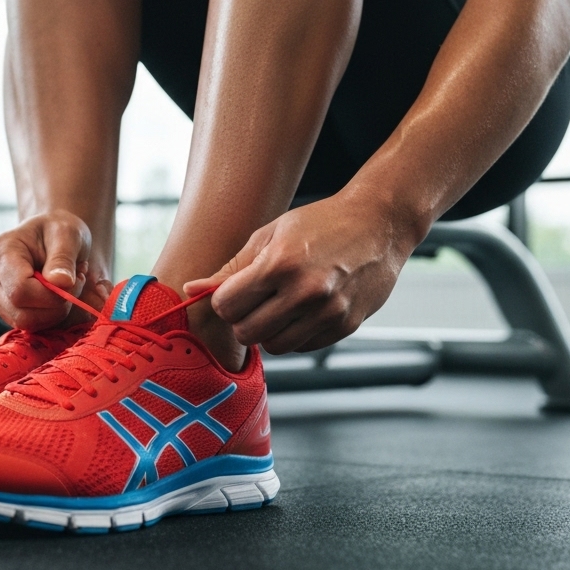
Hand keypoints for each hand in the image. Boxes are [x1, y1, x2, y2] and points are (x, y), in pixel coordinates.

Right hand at [0, 209, 112, 330]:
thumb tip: (61, 284)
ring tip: (68, 284)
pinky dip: (50, 314)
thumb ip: (63, 258)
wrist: (52, 234)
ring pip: (26, 323)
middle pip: (21, 313)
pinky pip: (30, 324)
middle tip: (77, 281)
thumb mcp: (68, 234)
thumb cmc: (59, 230)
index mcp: (2, 251)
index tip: (74, 279)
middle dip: (57, 305)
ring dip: (56, 310)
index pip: (20, 291)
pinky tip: (58, 293)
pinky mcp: (5, 308)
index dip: (51, 295)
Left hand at [184, 188, 418, 353]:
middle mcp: (305, 291)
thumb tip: (191, 290)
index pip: (227, 305)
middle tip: (255, 300)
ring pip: (273, 346)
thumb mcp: (271, 235)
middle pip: (246, 332)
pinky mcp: (345, 326)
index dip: (224, 300)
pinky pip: (301, 347)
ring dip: (268, 330)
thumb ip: (231, 268)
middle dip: (242, 319)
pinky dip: (294, 334)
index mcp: (280, 263)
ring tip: (279, 304)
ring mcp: (327, 312)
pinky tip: (302, 310)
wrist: (379, 224)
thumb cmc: (320, 223)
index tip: (234, 291)